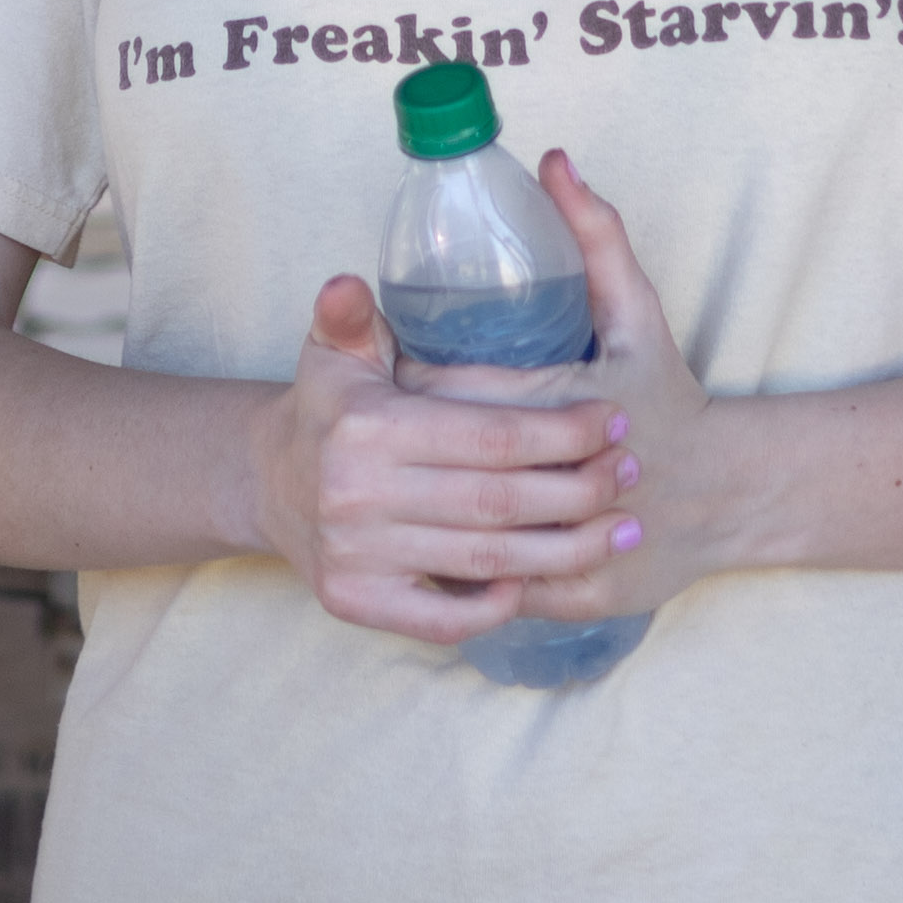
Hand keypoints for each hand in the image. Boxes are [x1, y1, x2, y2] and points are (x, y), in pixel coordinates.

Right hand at [244, 269, 640, 642]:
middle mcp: (358, 495)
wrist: (269, 484)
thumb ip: (348, 315)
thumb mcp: (332, 352)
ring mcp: (355, 555)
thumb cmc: (327, 410)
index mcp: (368, 428)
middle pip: (499, 502)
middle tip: (632, 471)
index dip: (562, 432)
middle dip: (580, 489)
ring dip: (566, 549)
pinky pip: (443, 619)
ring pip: (485, 562)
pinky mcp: (355, 602)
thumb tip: (348, 283)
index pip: (489, 436)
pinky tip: (541, 579)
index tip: (612, 420)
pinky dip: (495, 605)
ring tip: (623, 528)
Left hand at [418, 150, 729, 621]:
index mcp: (580, 406)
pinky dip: (463, 571)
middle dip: (409, 451)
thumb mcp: (639, 315)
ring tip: (393, 487)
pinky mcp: (585, 595)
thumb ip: (596, 235)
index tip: (388, 376)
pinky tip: (428, 549)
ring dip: (427, 517)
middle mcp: (581, 479)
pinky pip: (499, 586)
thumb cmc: (671, 398)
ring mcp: (584, 543)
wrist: (732, 496)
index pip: (466, 397)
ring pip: (474, 537)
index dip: (415, 386)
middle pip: (459, 466)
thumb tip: (553, 160)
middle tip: (372, 433)